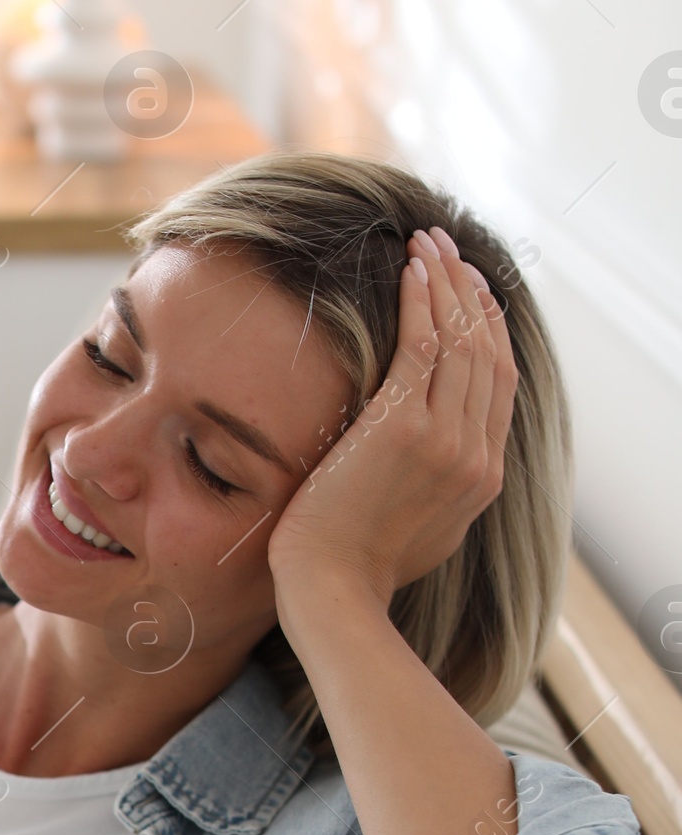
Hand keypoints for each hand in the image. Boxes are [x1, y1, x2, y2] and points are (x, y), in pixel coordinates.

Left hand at [267, 224, 517, 613]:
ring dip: (445, 282)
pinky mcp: (403, 428)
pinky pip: (423, 345)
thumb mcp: (421, 529)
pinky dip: (421, 301)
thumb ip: (438, 488)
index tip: (475, 294)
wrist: (332, 591)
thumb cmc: (356, 568)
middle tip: (451, 250)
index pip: (501, 385)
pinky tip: (411, 271)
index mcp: (484, 477)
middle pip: (487, 352)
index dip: (491, 330)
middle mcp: (475, 454)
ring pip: (461, 340)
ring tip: (428, 243)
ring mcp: (445, 440)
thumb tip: (431, 463)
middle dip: (471, 292)